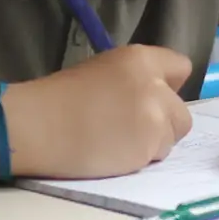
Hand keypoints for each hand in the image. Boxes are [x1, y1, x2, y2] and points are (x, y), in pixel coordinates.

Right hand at [5, 45, 192, 178]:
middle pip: (182, 113)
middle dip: (163, 123)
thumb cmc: (57, 97)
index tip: (153, 98)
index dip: (169, 87)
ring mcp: (155, 121)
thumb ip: (136, 81)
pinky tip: (111, 154)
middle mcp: (156, 88)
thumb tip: (154, 97)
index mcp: (141, 60)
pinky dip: (138, 159)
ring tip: (117, 143)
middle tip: (131, 128)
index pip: (181, 67)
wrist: (36, 126)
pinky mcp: (147, 150)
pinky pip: (155, 158)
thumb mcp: (102, 70)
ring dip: (152, 144)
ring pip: (171, 139)